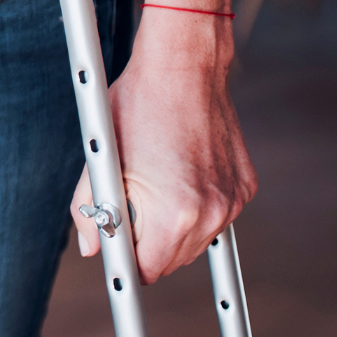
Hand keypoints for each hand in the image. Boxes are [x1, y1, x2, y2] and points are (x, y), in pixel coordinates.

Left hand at [70, 13, 256, 282]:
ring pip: (196, 241)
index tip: (115, 248)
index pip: (146, 270)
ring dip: (173, 227)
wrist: (185, 66)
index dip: (125, 261)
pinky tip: (180, 172)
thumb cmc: (138, 104)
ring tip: (155, 182)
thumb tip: (91, 247)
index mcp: (174, 213)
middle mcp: (211, 213)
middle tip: (130, 203)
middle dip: (147, 243)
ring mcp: (233, 201)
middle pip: (172, 261)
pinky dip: (197, 207)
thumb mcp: (102, 156)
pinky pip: (216, 216)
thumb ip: (90, 209)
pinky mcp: (245, 186)